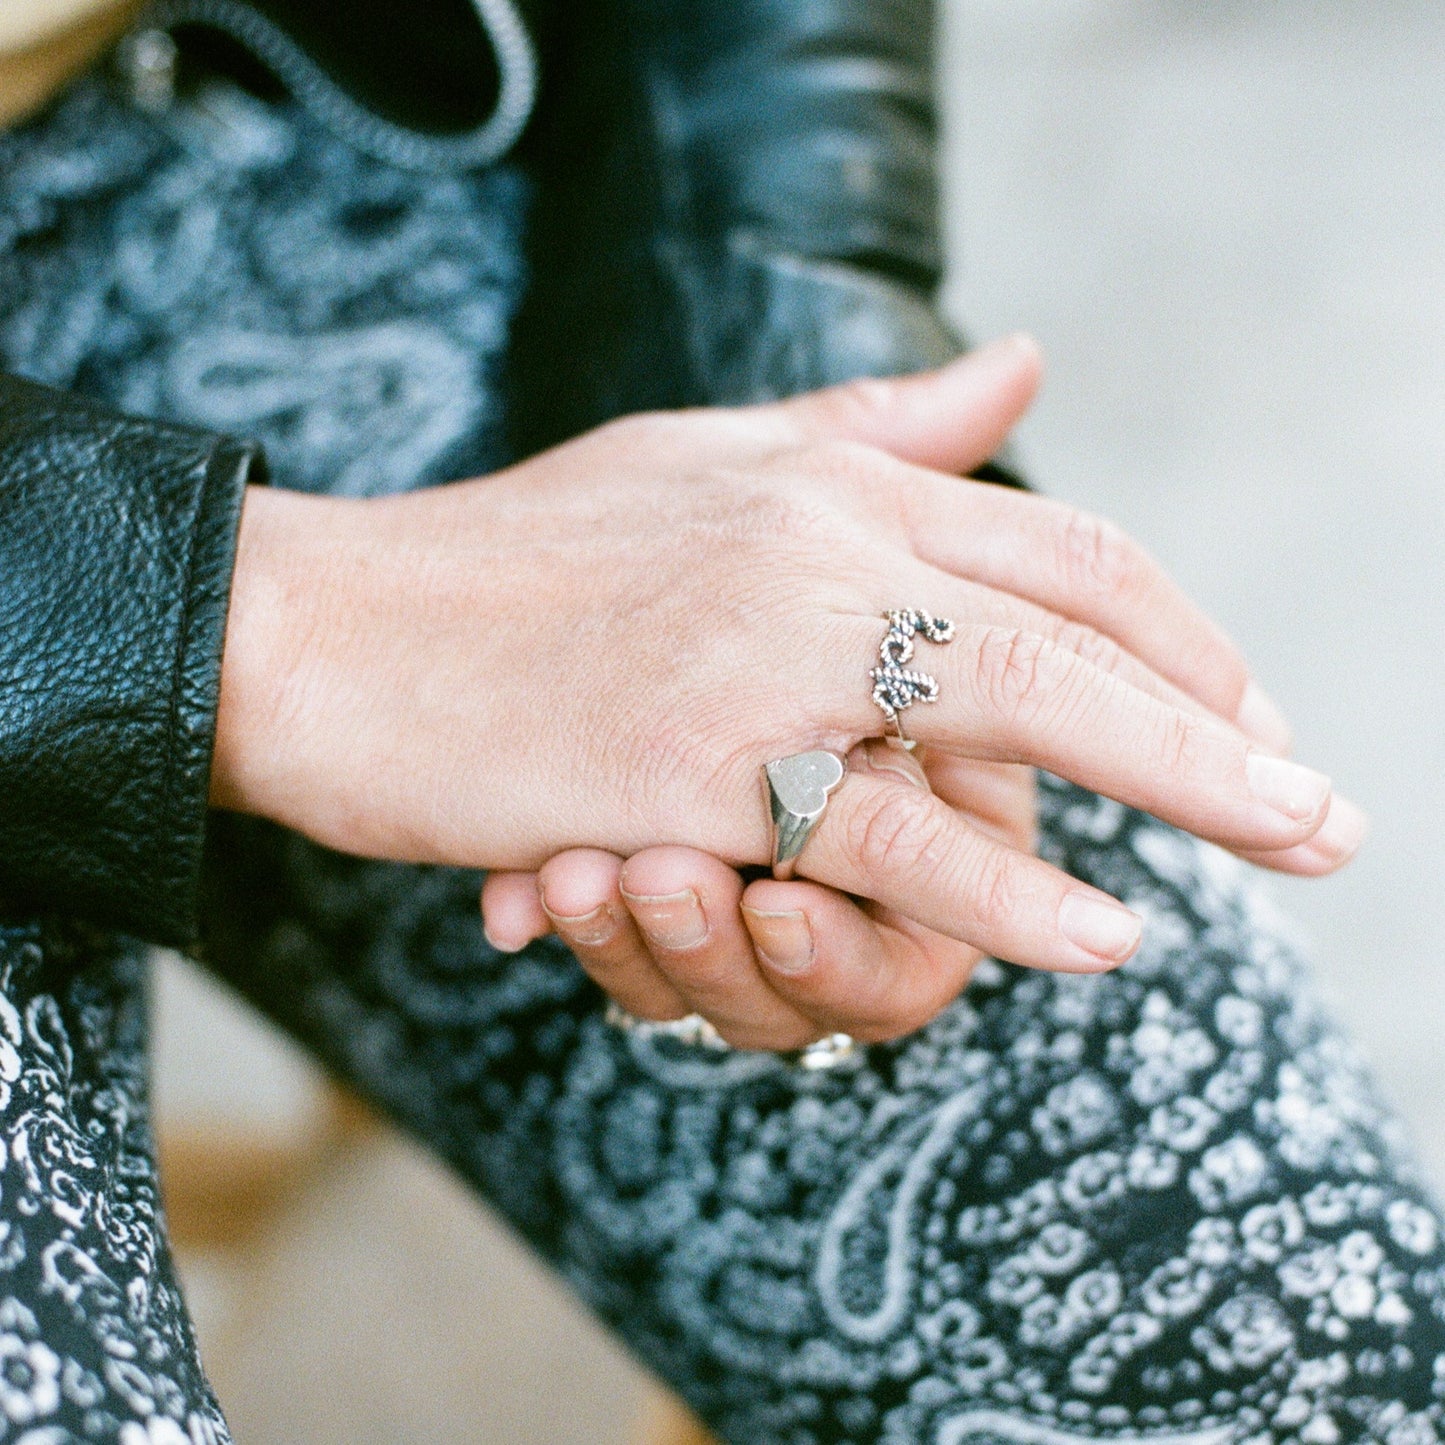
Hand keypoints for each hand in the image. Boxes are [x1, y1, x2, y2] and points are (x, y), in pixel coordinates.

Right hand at [214, 336, 1364, 1047]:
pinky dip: (1006, 889)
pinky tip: (1106, 937)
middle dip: (1221, 720)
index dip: (1173, 625)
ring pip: (1016, 715)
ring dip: (1176, 791)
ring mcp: (757, 652)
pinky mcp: (688, 766)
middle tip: (1327, 808)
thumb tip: (1017, 362)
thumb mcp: (701, 464)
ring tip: (1282, 849)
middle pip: (1078, 619)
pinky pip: (885, 838)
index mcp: (822, 482)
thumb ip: (868, 430)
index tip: (1244, 701)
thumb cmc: (505, 565)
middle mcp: (812, 545)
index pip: (1054, 538)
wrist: (325, 626)